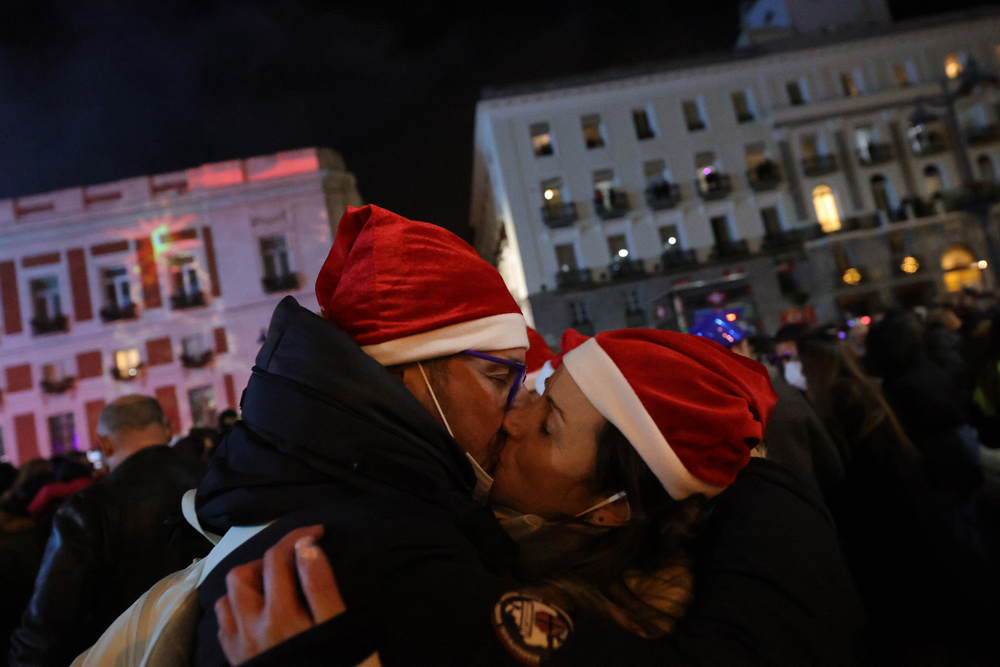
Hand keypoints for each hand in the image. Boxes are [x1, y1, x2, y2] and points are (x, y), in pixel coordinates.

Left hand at [215, 525, 346, 664]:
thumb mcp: (338, 626)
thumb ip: (320, 585)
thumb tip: (306, 546)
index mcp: (280, 616)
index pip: (279, 559)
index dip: (297, 537)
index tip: (318, 532)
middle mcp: (251, 629)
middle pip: (242, 576)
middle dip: (267, 560)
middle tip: (294, 562)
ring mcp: (240, 649)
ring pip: (227, 601)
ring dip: (247, 585)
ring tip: (275, 586)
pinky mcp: (239, 664)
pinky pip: (225, 628)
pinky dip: (237, 611)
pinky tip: (257, 614)